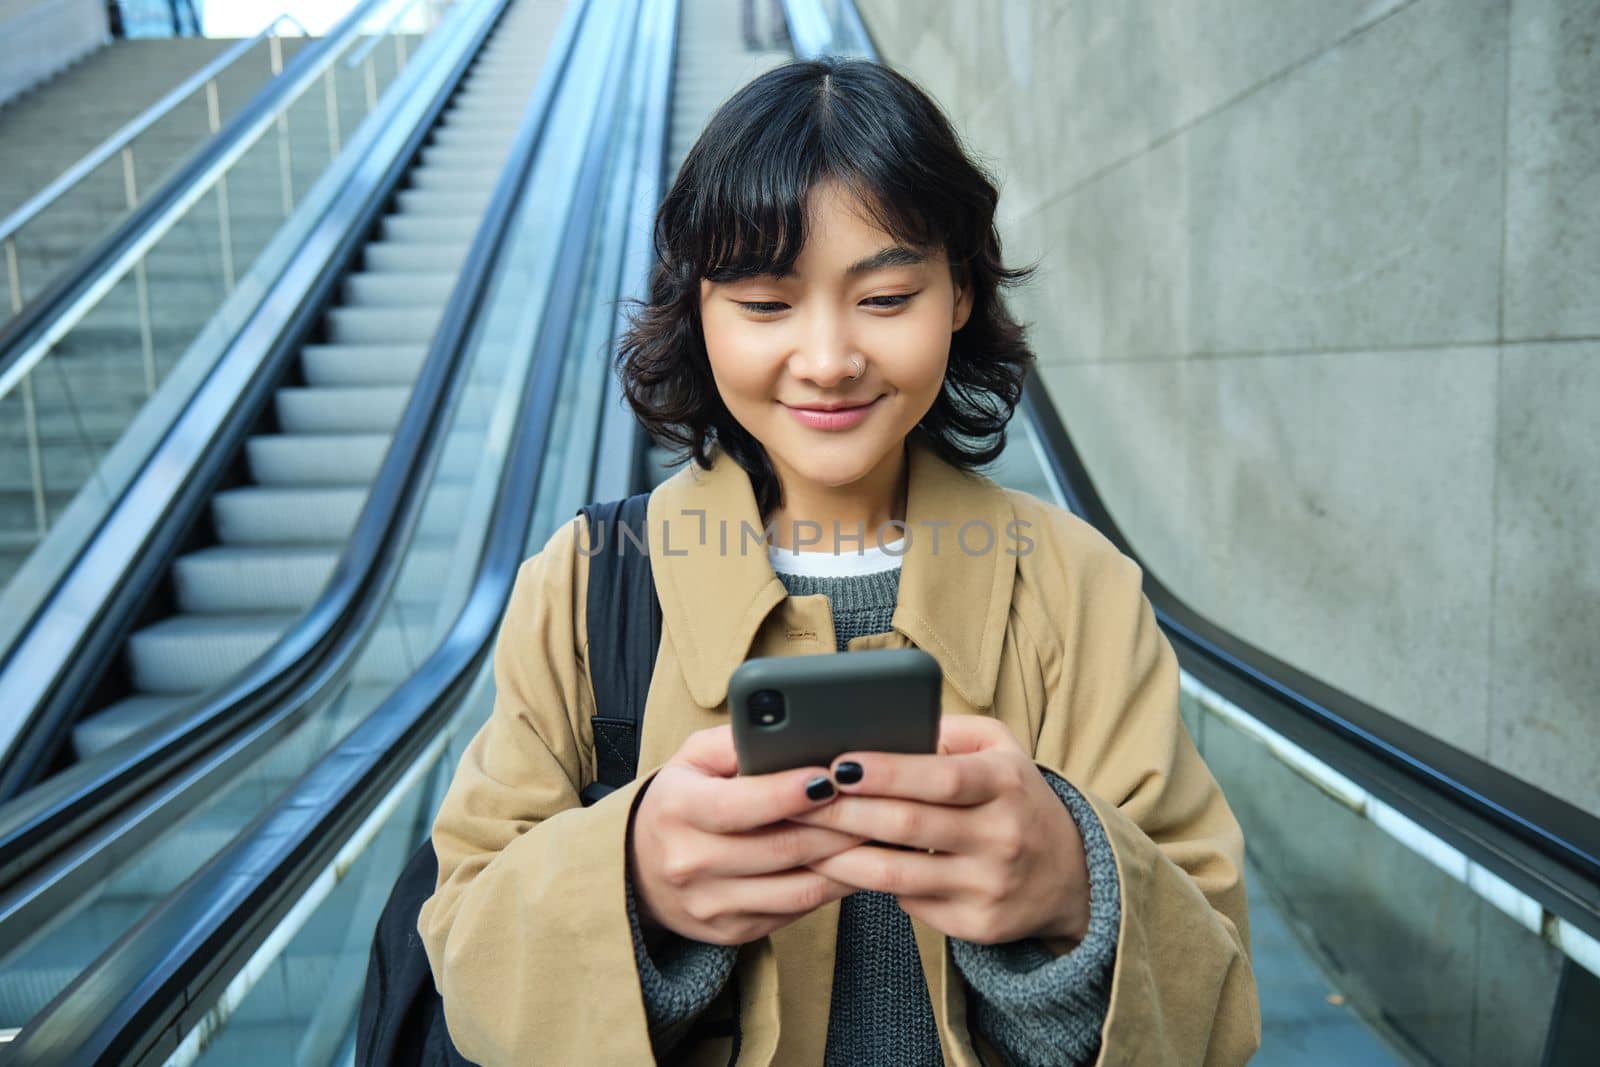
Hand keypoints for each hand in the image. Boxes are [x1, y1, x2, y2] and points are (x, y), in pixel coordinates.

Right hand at [628, 725, 864, 945]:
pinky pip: (796, 910)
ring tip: (876, 832)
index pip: (737, 806)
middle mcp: (689, 863)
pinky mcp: (734, 931)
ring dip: (845, 860)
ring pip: (797, 887)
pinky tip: (856, 862)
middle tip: (876, 802)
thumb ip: (735, 741)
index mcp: (676, 811)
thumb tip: (787, 731)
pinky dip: (832, 887)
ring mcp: (711, 905)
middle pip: (779, 848)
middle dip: (836, 825)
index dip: (787, 793)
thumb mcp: (692, 760)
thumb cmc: (680, 801)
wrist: (640, 871)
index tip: (829, 776)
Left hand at [790, 715, 1089, 945]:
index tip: (838, 764)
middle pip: (907, 825)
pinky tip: (835, 867)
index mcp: (1005, 783)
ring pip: (896, 873)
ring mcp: (989, 885)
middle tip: (799, 798)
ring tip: (802, 835)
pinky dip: (867, 884)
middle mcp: (1002, 836)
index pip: (940, 777)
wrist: (1071, 875)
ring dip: (840, 854)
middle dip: (844, 811)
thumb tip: (888, 722)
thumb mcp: (1002, 749)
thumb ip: (950, 730)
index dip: (886, 771)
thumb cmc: (1016, 798)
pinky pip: (908, 901)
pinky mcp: (977, 924)